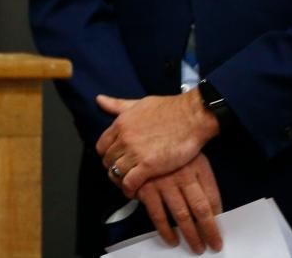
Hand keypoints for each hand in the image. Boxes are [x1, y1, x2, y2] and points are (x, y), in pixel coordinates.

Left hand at [96, 89, 218, 193]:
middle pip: (108, 160)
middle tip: (121, 174)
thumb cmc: (169, 109)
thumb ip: (118, 105)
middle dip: (112, 168)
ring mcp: (135, 153)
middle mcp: (124, 139)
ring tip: (127, 184)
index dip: (106, 155)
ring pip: (116, 173)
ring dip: (120, 180)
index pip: (101, 145)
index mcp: (121, 124)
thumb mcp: (138, 103)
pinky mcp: (149, 166)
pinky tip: (134, 192)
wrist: (191, 117)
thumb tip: (99, 99)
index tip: (113, 159)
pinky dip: (129, 190)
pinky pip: (129, 183)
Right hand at [136, 153, 222, 253]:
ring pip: (181, 215)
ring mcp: (163, 181)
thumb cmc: (170, 145)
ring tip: (196, 247)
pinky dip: (165, 230)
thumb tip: (215, 209)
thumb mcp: (194, 156)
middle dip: (208, 232)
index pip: (213, 198)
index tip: (219, 231)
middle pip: (201, 210)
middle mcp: (182, 175)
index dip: (218, 218)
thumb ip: (204, 180)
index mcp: (197, 166)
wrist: (147, 126)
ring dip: (190, 235)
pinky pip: (157, 214)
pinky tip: (171, 239)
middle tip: (212, 245)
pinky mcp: (145, 187)